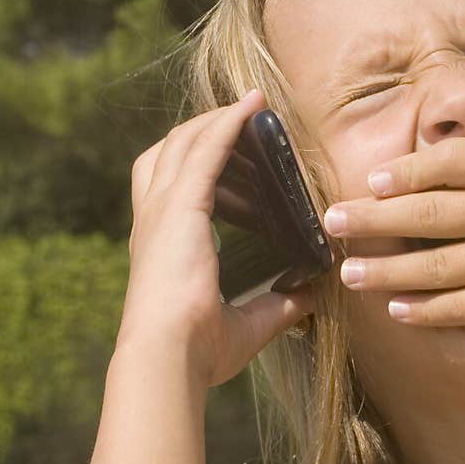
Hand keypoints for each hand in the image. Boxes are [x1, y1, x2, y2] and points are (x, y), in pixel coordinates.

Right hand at [118, 89, 315, 387]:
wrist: (169, 356)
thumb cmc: (198, 350)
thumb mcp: (247, 324)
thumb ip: (278, 306)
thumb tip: (311, 298)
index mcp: (162, 247)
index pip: (172, 187)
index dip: (197, 163)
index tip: (232, 151)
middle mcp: (154, 220)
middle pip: (171, 152)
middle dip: (206, 130)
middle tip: (248, 120)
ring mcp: (162, 209)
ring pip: (185, 143)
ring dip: (219, 120)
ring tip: (253, 107)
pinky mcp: (179, 206)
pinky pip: (206, 150)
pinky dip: (228, 125)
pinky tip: (252, 109)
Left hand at [325, 101, 464, 362]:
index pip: (456, 160)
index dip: (408, 168)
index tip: (372, 179)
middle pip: (432, 209)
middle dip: (375, 216)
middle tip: (333, 221)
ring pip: (436, 263)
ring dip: (386, 269)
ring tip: (348, 271)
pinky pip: (460, 307)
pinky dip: (424, 310)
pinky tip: (395, 310)